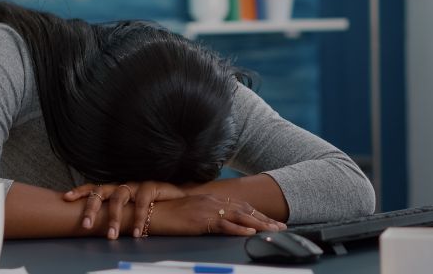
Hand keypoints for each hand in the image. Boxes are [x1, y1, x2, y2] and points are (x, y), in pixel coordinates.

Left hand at [63, 181, 186, 238]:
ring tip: (111, 236)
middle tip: (85, 225)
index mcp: (114, 190)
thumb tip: (94, 228)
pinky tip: (137, 233)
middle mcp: (122, 186)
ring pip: (119, 198)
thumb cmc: (149, 206)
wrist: (176, 199)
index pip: (94, 188)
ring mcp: (136, 186)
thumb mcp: (129, 210)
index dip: (80, 191)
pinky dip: (139, 219)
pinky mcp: (151, 187)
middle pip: (102, 191)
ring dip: (114, 218)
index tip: (66, 197)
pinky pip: (142, 203)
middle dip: (91, 208)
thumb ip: (114, 215)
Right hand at [149, 194, 286, 235]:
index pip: (240, 206)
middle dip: (264, 219)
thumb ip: (207, 214)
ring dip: (258, 224)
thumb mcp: (191, 212)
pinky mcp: (201, 221)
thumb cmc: (168, 214)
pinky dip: (239, 229)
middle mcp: (212, 202)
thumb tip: (220, 222)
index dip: (257, 214)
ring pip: (239, 217)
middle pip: (244, 210)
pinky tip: (250, 233)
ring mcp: (207, 210)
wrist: (151, 213)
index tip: (271, 220)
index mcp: (210, 199)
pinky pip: (224, 225)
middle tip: (281, 227)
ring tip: (273, 231)